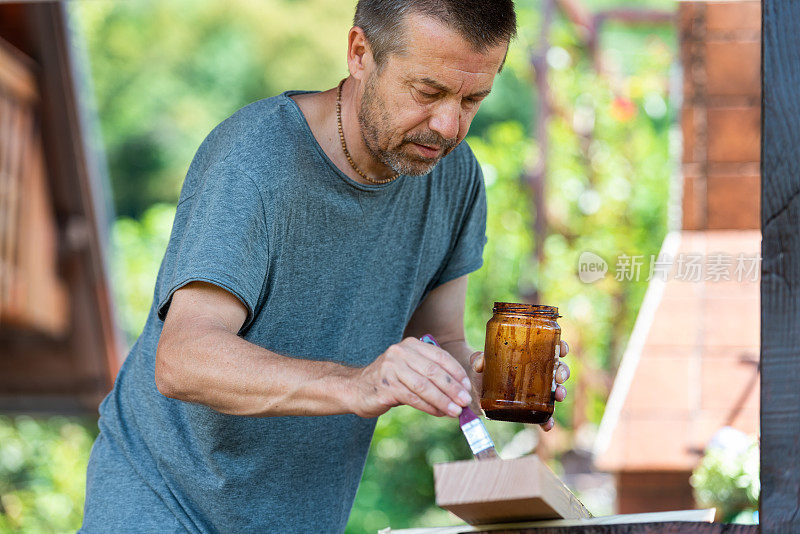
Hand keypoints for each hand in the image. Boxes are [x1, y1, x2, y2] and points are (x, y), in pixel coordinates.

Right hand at [349, 337, 473, 418]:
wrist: (356, 388)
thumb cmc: (390, 381)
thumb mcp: (409, 369)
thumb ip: (430, 373)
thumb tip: (459, 391)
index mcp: (410, 345)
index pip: (439, 356)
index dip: (456, 372)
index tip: (467, 387)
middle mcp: (400, 353)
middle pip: (433, 371)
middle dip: (452, 388)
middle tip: (465, 402)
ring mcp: (391, 369)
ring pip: (424, 386)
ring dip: (443, 400)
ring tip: (455, 411)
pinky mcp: (385, 387)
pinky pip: (413, 398)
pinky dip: (428, 406)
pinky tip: (438, 413)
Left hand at [469, 339, 570, 431]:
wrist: (475, 389)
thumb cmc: (483, 370)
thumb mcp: (479, 362)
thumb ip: (477, 359)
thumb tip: (479, 363)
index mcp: (531, 354)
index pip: (551, 346)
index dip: (561, 347)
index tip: (562, 350)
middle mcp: (537, 371)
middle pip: (558, 368)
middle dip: (563, 371)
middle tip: (559, 377)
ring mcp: (536, 390)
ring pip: (556, 389)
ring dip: (561, 392)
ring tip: (558, 396)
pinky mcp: (530, 407)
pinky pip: (543, 414)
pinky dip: (547, 420)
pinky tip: (548, 425)